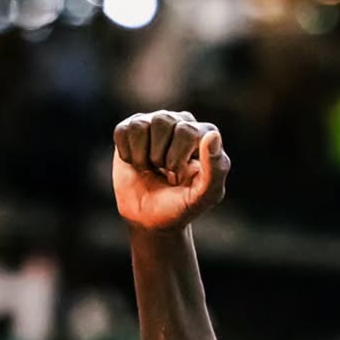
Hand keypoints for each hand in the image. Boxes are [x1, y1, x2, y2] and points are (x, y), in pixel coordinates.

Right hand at [113, 111, 229, 231]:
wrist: (150, 218)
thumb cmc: (181, 206)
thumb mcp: (205, 195)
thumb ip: (216, 169)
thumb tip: (213, 135)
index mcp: (204, 134)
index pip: (187, 131)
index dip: (177, 159)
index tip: (180, 176)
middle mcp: (181, 121)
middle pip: (163, 121)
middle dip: (160, 156)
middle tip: (165, 173)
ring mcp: (155, 122)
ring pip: (141, 125)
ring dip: (142, 156)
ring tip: (152, 168)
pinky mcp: (132, 128)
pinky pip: (123, 131)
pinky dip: (127, 155)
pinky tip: (137, 164)